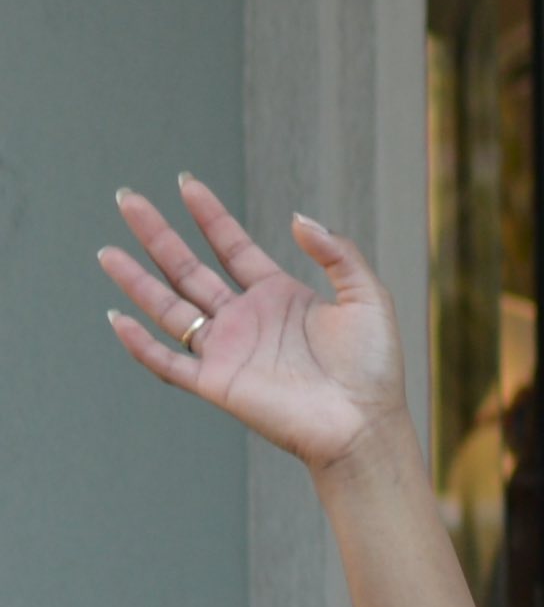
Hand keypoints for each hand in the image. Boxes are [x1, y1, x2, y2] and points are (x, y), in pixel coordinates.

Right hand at [103, 177, 409, 477]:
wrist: (366, 422)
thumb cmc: (374, 367)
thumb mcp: (367, 297)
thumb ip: (338, 254)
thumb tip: (299, 218)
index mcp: (279, 296)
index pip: (232, 247)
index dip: (210, 216)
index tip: (186, 183)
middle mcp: (246, 319)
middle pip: (189, 269)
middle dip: (158, 235)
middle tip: (128, 200)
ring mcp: (228, 350)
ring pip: (169, 308)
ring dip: (136, 281)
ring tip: (107, 251)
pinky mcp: (216, 383)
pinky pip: (167, 362)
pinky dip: (140, 344)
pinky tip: (117, 318)